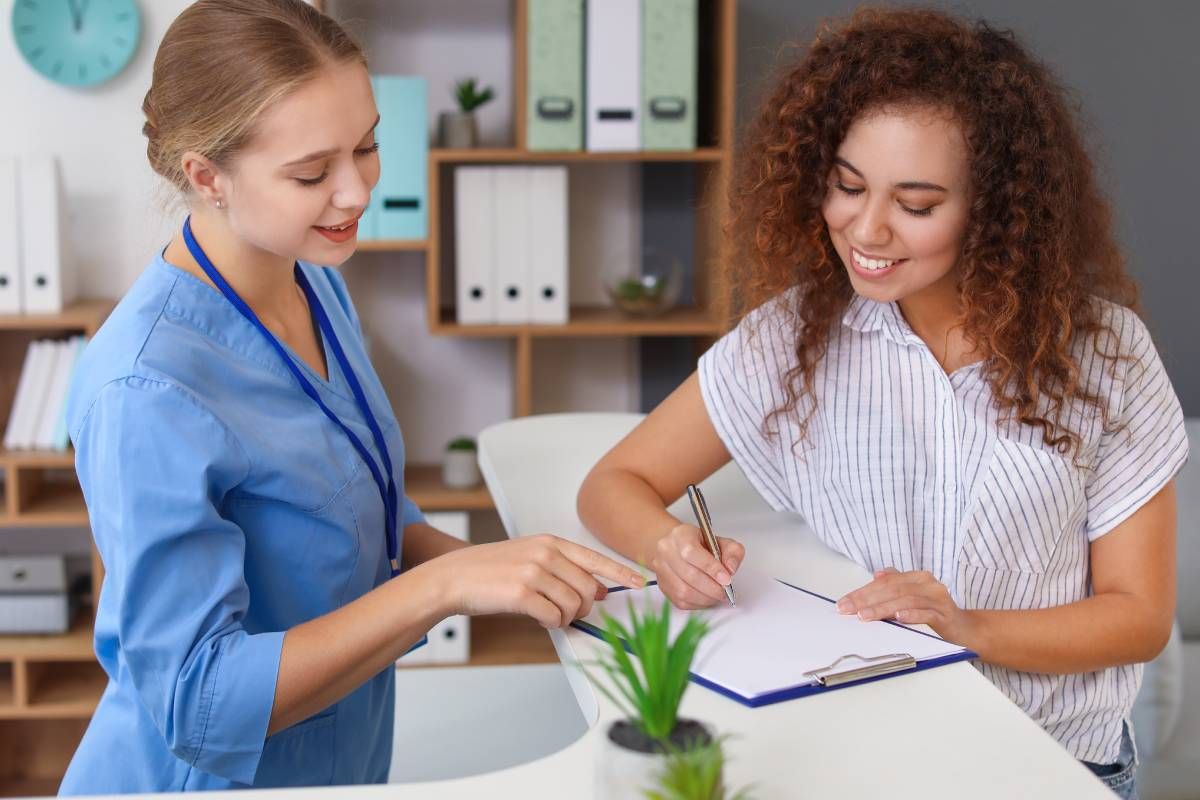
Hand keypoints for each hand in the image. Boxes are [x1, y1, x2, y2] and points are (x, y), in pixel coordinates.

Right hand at [434, 534, 644, 628]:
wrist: (454, 576)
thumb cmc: (492, 570)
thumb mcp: (530, 558)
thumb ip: (563, 569)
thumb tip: (596, 591)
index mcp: (551, 543)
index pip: (596, 559)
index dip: (621, 573)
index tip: (640, 583)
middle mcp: (546, 554)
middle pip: (588, 589)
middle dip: (583, 608)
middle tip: (567, 612)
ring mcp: (534, 572)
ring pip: (574, 606)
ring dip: (565, 618)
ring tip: (547, 613)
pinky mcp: (522, 593)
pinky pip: (554, 617)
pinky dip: (550, 623)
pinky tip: (537, 617)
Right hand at [651, 523, 744, 609]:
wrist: (679, 547)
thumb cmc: (700, 544)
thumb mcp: (721, 541)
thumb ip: (732, 552)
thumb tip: (730, 569)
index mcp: (680, 535)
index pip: (692, 553)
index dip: (711, 568)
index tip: (726, 579)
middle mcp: (666, 551)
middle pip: (689, 575)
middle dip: (712, 587)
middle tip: (725, 591)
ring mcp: (661, 570)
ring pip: (683, 591)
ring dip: (705, 598)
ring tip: (717, 595)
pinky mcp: (663, 586)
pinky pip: (680, 601)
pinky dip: (698, 603)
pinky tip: (706, 597)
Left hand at [836, 568, 976, 645]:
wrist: (965, 629)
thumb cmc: (935, 612)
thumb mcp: (913, 596)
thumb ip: (897, 584)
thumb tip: (877, 574)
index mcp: (917, 577)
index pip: (884, 582)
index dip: (862, 592)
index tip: (844, 603)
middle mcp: (927, 584)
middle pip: (892, 590)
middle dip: (867, 600)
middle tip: (849, 610)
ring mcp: (937, 598)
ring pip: (905, 600)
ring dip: (883, 608)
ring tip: (865, 615)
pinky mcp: (945, 615)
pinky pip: (926, 613)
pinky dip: (911, 615)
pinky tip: (898, 618)